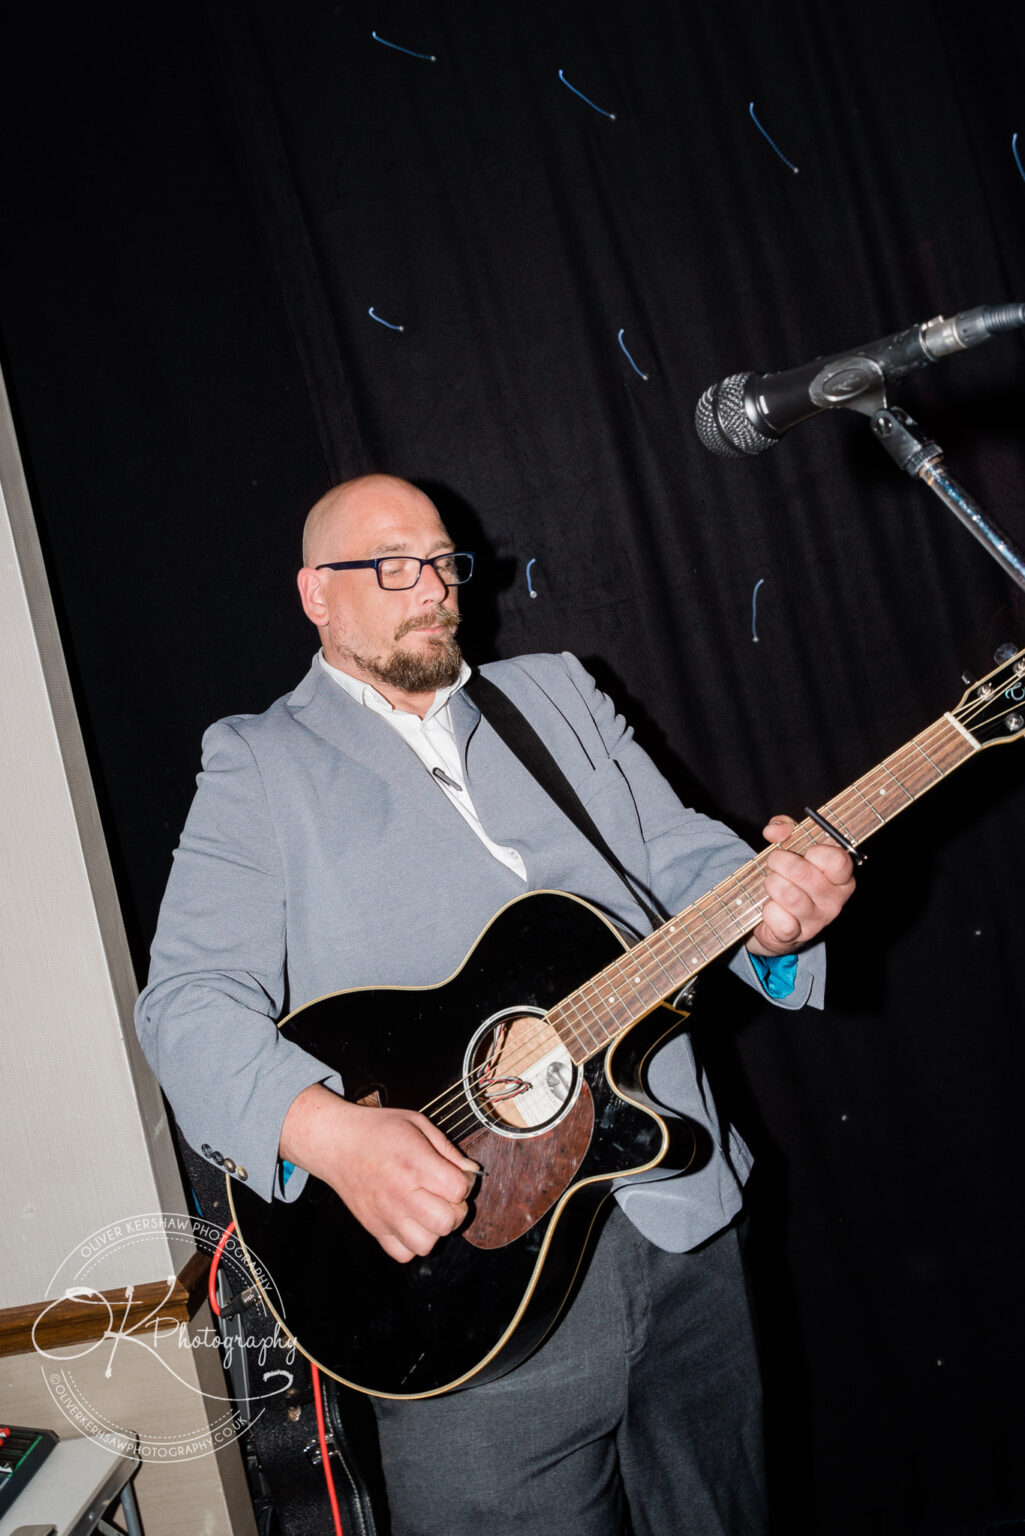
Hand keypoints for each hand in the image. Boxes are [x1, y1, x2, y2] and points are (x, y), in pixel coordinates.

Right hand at [280, 1084, 478, 1262]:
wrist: (336, 1142)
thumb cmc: (377, 1130)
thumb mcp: (417, 1123)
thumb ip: (447, 1148)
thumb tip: (471, 1171)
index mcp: (414, 1163)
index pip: (458, 1188)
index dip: (466, 1181)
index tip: (457, 1174)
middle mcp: (400, 1193)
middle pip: (447, 1221)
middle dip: (456, 1209)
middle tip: (446, 1195)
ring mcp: (386, 1215)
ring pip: (427, 1244)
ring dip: (435, 1229)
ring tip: (429, 1210)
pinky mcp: (374, 1228)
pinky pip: (403, 1254)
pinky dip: (412, 1243)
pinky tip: (411, 1221)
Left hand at [746, 814, 854, 957]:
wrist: (775, 921)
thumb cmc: (789, 877)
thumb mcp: (791, 847)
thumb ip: (786, 829)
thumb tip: (774, 830)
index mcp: (841, 877)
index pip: (837, 861)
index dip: (814, 851)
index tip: (804, 851)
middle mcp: (834, 900)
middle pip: (802, 873)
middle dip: (778, 862)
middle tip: (773, 862)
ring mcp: (817, 921)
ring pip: (788, 894)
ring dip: (772, 884)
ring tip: (771, 883)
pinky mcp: (797, 936)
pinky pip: (779, 919)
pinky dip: (768, 910)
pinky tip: (770, 907)